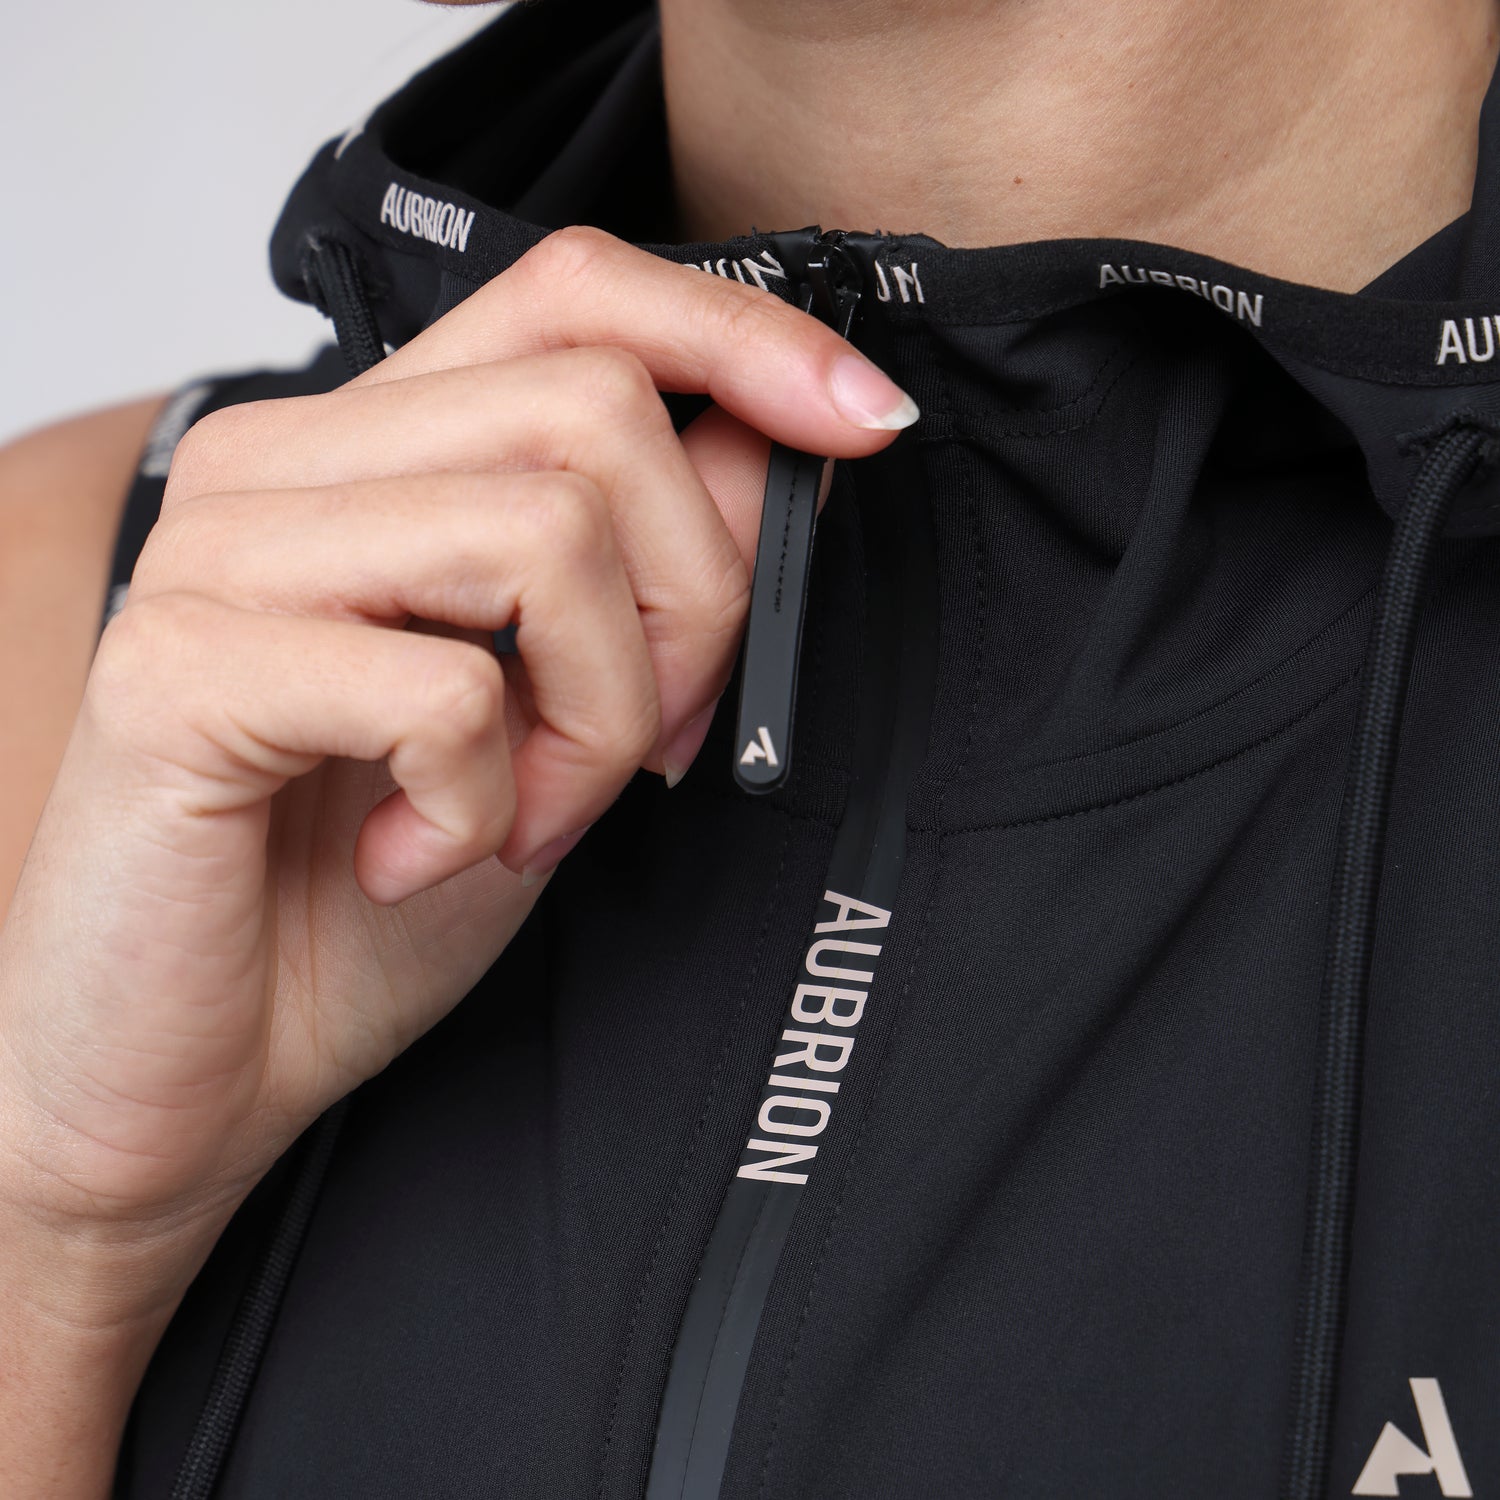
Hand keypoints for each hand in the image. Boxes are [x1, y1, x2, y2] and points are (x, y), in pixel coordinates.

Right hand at [0, 227, 913, 1314]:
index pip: (573, 294)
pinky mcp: (180, 672)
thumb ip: (647, 577)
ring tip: (532, 813)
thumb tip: (773, 451)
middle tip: (646, 749)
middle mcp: (285, 466)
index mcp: (371, 453)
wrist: (198, 1058)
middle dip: (692, 607)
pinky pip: (443, 688)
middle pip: (593, 411)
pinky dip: (485, 800)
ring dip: (595, 717)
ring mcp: (220, 555)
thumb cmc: (360, 891)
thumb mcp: (555, 720)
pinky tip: (423, 854)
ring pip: (541, 534)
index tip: (862, 419)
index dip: (739, 337)